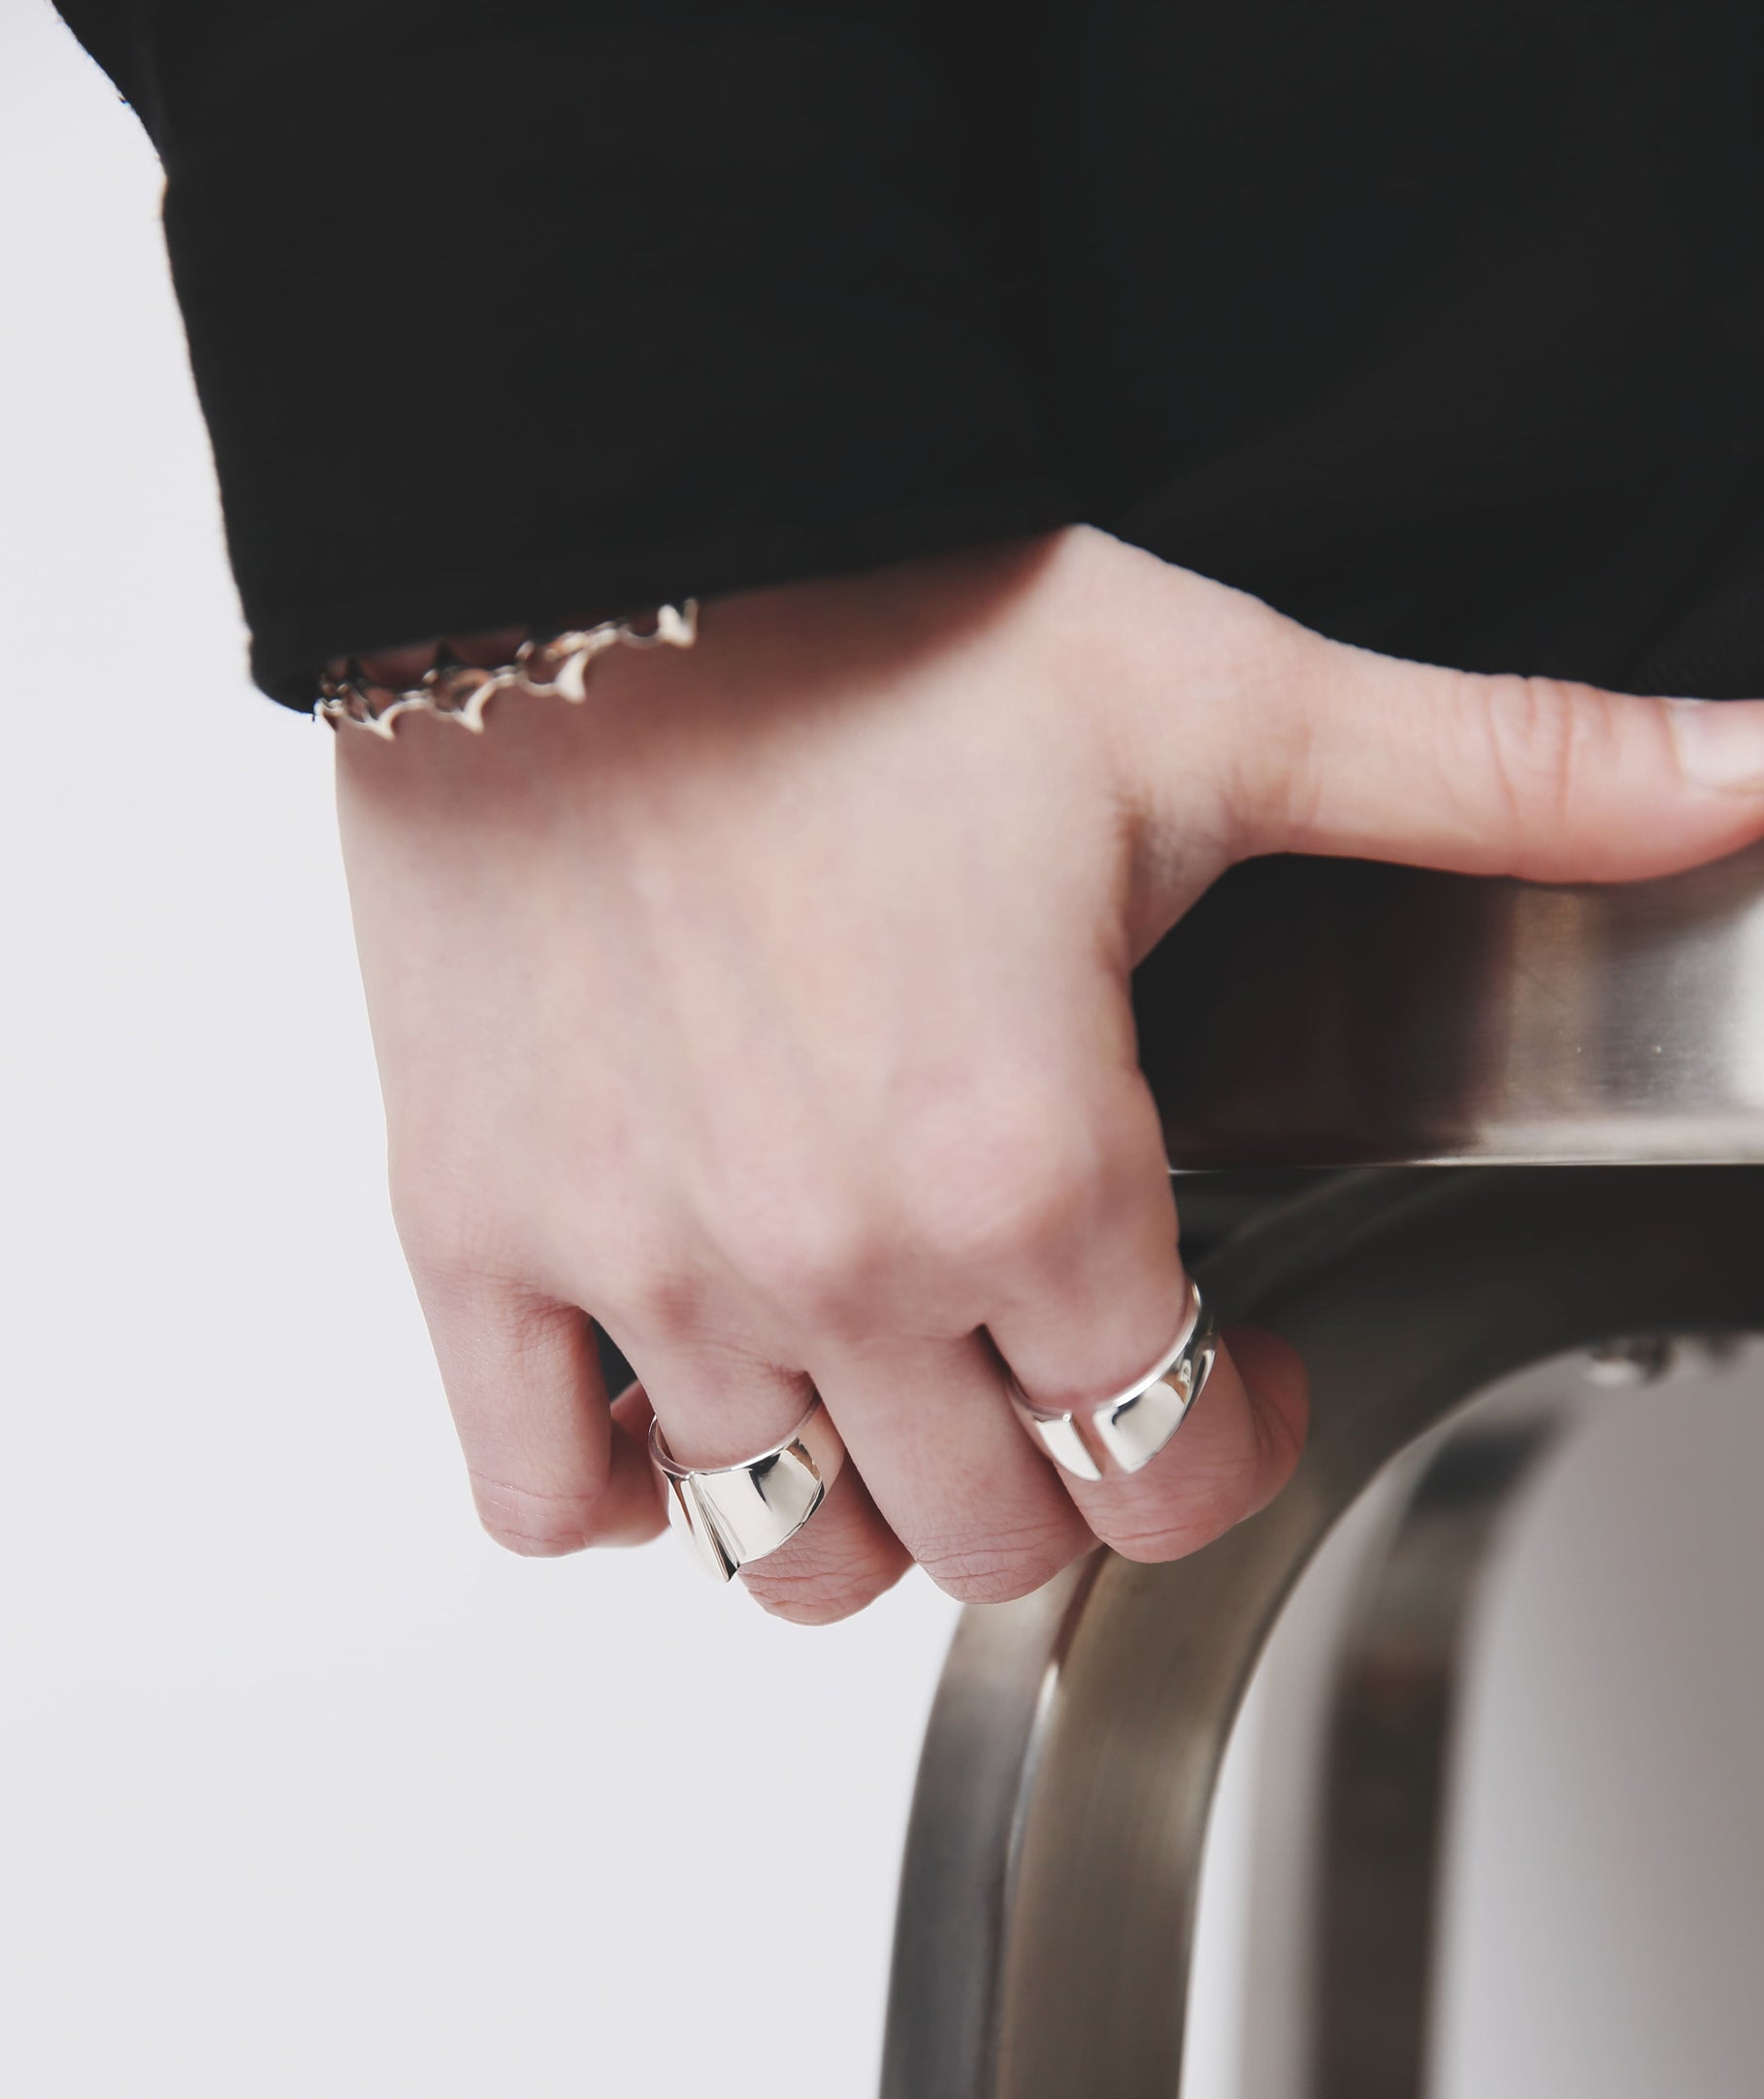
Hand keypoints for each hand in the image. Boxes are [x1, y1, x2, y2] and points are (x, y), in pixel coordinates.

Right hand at [336, 527, 1763, 1621]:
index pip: (1162, 1463)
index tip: (1218, 1371)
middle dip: (1058, 1483)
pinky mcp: (477, 1233)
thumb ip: (1501, 781)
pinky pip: (538, 1492)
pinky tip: (674, 1406)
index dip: (1226, 1435)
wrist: (588, 525)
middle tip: (1058, 1371)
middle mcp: (837, 1261)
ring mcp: (646, 1269)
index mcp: (1030, 1170)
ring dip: (860, 1510)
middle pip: (989, 1541)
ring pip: (783, 1557)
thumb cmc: (878, 617)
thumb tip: (1751, 780)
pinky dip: (613, 1491)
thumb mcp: (1224, 704)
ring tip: (883, 1391)